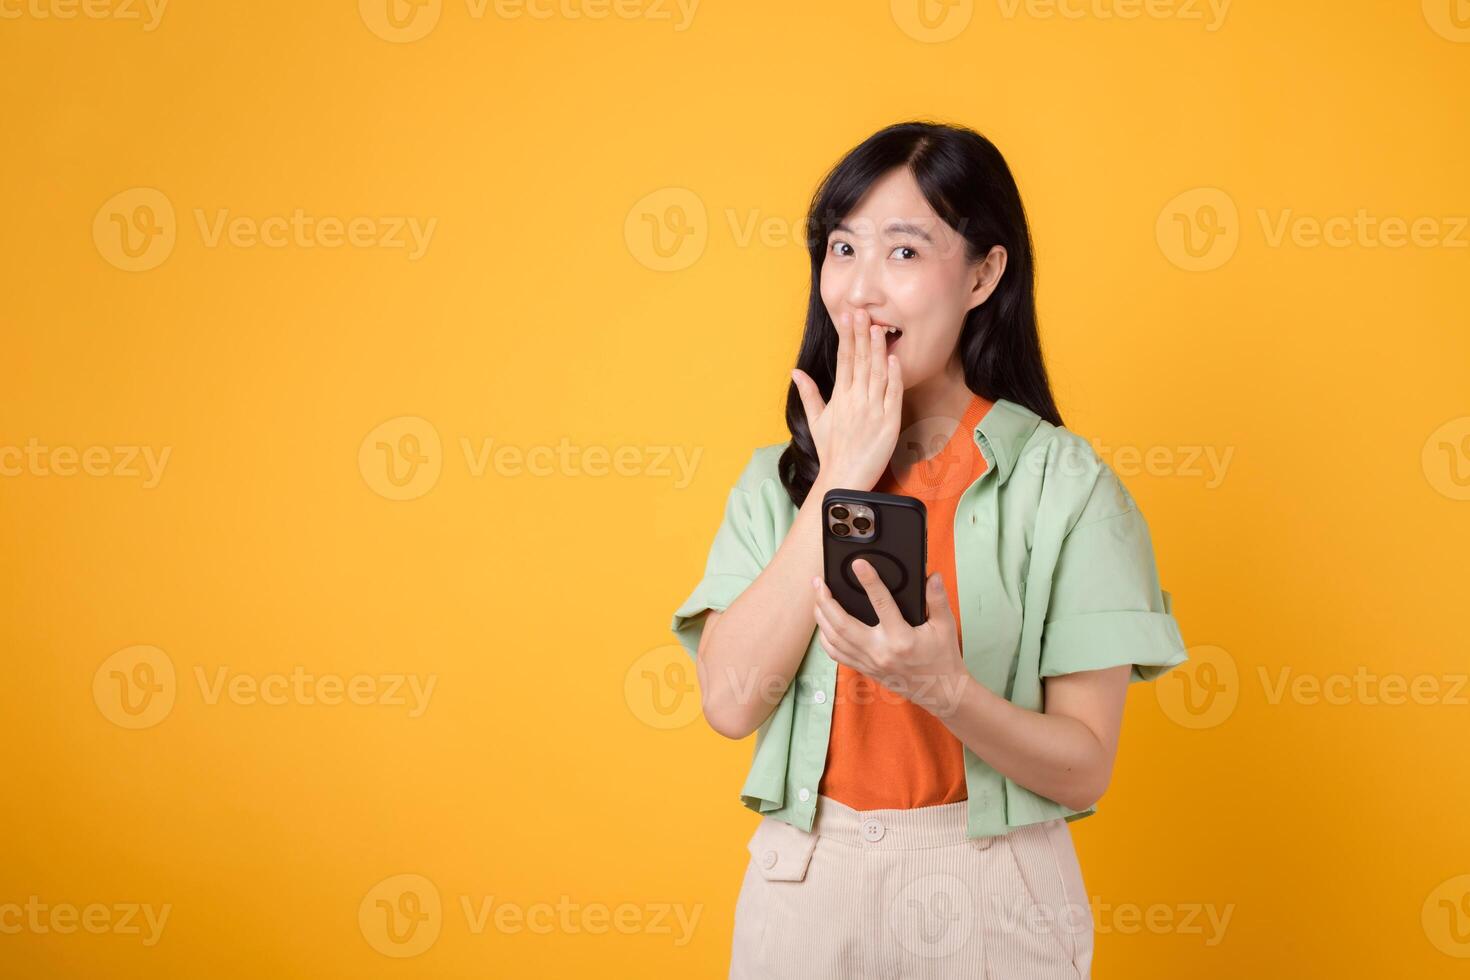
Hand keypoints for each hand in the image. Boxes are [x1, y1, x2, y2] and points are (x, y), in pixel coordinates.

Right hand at [791, 309, 902, 491]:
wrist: (844, 478)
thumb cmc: (831, 451)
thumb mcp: (816, 420)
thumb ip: (809, 393)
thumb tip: (795, 371)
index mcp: (839, 397)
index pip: (844, 360)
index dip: (847, 337)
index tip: (848, 317)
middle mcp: (855, 400)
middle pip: (860, 361)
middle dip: (861, 335)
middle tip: (863, 313)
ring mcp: (872, 410)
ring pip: (876, 373)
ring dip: (878, 350)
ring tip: (879, 329)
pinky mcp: (889, 422)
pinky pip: (892, 395)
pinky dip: (894, 376)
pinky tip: (894, 359)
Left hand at [811, 561, 971, 716]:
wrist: (941, 692)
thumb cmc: (943, 658)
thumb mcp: (945, 627)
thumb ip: (938, 599)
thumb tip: (932, 576)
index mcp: (901, 639)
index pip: (882, 604)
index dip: (869, 581)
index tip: (858, 564)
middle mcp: (880, 652)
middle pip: (842, 625)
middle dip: (826, 601)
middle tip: (819, 582)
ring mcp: (869, 662)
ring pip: (834, 640)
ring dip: (821, 617)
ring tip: (817, 597)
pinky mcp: (865, 669)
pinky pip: (836, 654)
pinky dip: (825, 638)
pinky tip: (823, 624)